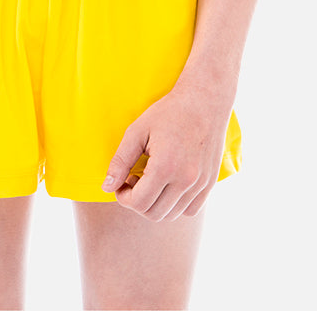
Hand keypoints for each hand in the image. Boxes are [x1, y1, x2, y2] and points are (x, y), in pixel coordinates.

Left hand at [100, 81, 230, 219]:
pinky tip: (169, 184)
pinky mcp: (210, 183)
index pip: (138, 203)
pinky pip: (190, 210)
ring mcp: (200, 184)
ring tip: (151, 179)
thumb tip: (107, 187)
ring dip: (155, 204)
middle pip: (154, 214)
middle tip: (134, 180)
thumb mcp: (137, 131)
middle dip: (137, 202)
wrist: (204, 101)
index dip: (123, 197)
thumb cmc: (168, 113)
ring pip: (171, 215)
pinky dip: (176, 205)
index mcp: (165, 167)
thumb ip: (120, 161)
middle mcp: (186, 180)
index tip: (122, 182)